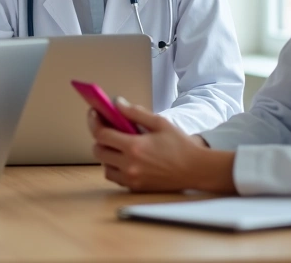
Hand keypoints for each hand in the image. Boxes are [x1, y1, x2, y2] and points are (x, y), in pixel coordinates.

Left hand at [87, 98, 235, 193]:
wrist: (196, 170)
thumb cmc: (179, 145)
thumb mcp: (159, 123)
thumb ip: (135, 113)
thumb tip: (116, 103)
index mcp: (134, 147)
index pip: (101, 135)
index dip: (94, 122)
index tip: (94, 113)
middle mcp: (130, 165)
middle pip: (98, 151)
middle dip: (100, 138)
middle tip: (107, 129)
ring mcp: (132, 179)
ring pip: (104, 167)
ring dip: (106, 155)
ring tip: (117, 145)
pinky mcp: (136, 187)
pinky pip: (115, 178)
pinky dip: (114, 168)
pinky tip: (124, 159)